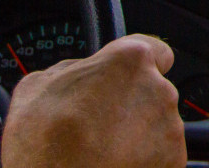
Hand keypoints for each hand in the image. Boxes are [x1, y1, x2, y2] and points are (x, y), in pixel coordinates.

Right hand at [1, 33, 185, 167]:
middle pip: (152, 91)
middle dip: (130, 104)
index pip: (155, 51)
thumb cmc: (45, 143)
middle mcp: (160, 90)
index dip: (137, 67)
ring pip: (157, 124)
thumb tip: (76, 71)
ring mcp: (170, 128)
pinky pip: (161, 154)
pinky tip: (115, 164)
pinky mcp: (173, 160)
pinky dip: (144, 159)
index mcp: (131, 62)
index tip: (125, 78)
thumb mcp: (35, 88)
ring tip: (103, 149)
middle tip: (99, 124)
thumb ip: (69, 69)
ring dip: (137, 133)